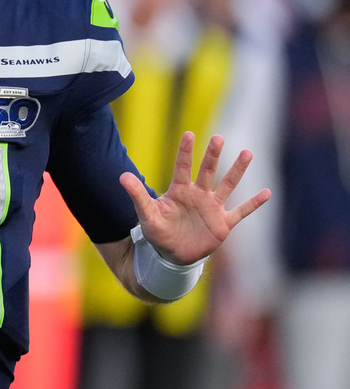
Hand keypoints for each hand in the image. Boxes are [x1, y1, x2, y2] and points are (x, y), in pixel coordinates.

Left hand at [119, 131, 270, 264]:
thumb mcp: (146, 214)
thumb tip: (121, 176)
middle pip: (207, 171)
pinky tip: (267, 192)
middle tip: (218, 138)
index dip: (186, 152)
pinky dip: (253, 203)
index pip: (183, 167)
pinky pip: (241, 211)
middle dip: (213, 155)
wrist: (171, 254)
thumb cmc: (158, 232)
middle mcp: (198, 194)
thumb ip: (137, 195)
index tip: (189, 134)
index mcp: (179, 190)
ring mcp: (212, 208)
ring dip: (237, 171)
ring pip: (227, 186)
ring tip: (247, 153)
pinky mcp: (223, 224)